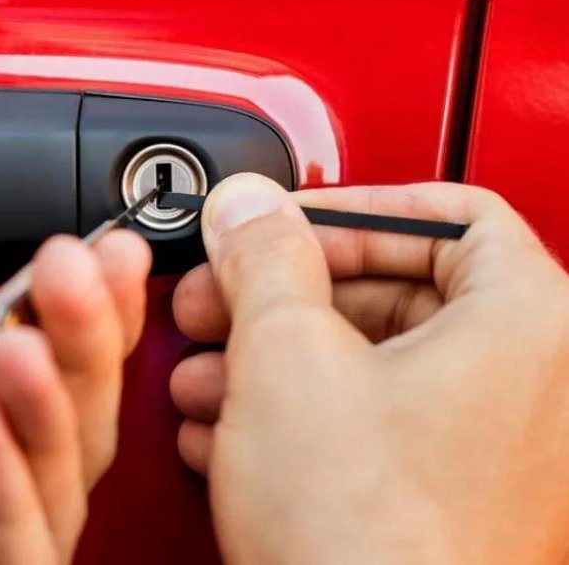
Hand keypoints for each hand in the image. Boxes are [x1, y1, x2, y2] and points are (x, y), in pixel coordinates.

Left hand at [0, 230, 150, 563]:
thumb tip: (9, 300)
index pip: (40, 367)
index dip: (78, 310)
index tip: (100, 251)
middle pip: (75, 414)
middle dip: (85, 337)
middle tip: (85, 271)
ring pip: (64, 476)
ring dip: (50, 401)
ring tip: (20, 342)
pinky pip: (18, 545)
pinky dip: (2, 479)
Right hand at [170, 174, 568, 563]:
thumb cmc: (364, 541)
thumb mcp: (288, 358)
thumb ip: (264, 258)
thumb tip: (247, 206)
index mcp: (527, 326)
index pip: (449, 216)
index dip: (352, 210)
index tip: (285, 225)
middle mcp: (530, 387)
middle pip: (395, 291)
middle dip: (287, 294)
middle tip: (222, 297)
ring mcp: (491, 451)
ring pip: (369, 362)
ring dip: (276, 356)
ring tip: (208, 372)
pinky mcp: (446, 497)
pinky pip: (368, 422)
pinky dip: (298, 412)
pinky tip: (231, 428)